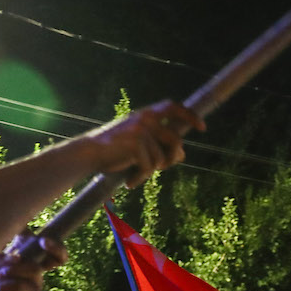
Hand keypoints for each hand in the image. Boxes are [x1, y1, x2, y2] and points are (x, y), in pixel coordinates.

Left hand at [0, 237, 66, 290]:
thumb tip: (14, 257)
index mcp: (17, 258)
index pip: (31, 240)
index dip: (30, 232)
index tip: (22, 226)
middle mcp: (30, 269)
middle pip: (56, 254)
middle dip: (56, 247)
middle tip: (44, 242)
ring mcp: (34, 283)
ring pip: (32, 268)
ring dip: (11, 270)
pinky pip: (23, 286)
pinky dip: (5, 287)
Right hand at [87, 100, 204, 187]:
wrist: (88, 154)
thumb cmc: (114, 150)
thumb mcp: (139, 144)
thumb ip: (159, 145)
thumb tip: (182, 154)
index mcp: (145, 114)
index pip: (172, 107)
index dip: (189, 115)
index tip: (202, 128)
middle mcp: (145, 118)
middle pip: (175, 141)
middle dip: (172, 159)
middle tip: (161, 169)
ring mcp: (140, 130)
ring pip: (162, 158)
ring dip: (151, 171)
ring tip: (136, 175)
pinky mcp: (135, 143)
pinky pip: (149, 167)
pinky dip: (140, 178)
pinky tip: (130, 182)